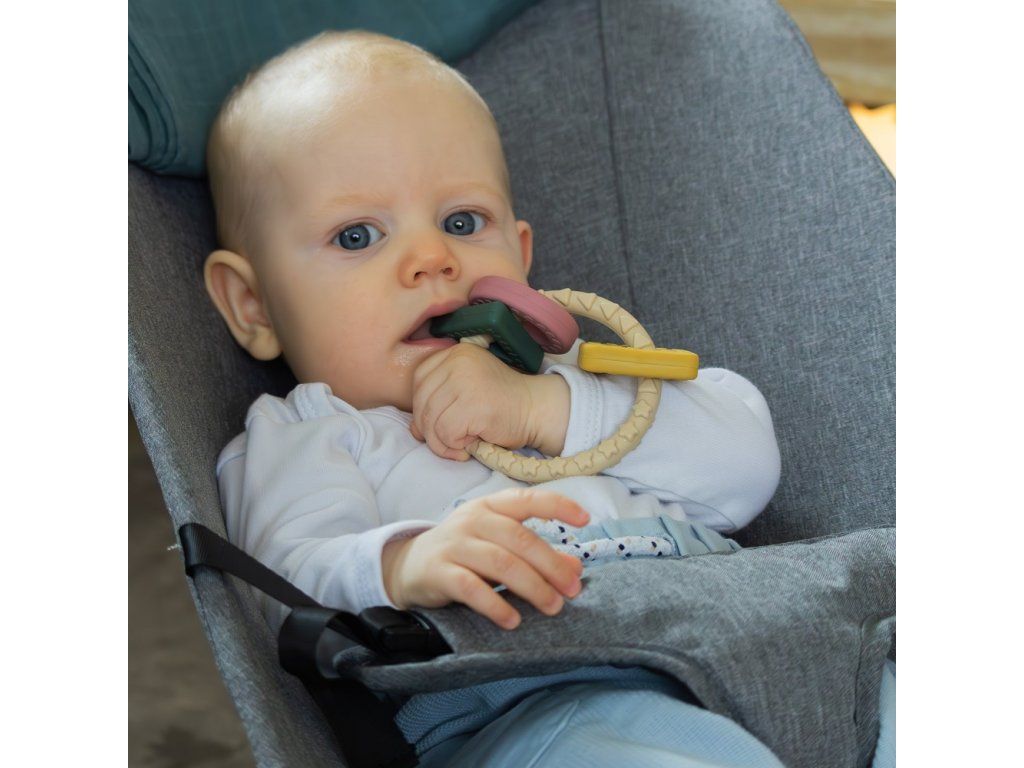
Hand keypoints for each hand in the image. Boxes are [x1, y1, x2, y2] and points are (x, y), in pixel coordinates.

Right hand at [380, 488, 588, 629]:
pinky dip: (495, 605)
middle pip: (520, 539)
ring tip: (553, 607)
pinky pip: (470, 588)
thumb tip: (576, 568)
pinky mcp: (439, 572)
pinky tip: (513, 620)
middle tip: (573, 590)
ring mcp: (454, 544)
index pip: (528, 499)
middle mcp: (473, 520)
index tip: (585, 520)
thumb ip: (536, 553)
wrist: (408, 566)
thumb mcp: (499, 545)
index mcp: (491, 506)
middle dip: (551, 565)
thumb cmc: (464, 552)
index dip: (558, 506)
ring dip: (532, 587)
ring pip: (500, 563)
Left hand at [410, 342, 535, 460]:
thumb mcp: (466, 391)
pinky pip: (446, 433)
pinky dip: (455, 446)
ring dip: (442, 443)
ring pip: (431, 421)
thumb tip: (414, 429)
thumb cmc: (501, 404)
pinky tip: (471, 445)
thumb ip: (438, 401)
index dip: (422, 407)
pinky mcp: (473, 405)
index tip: (438, 422)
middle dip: (429, 430)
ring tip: (461, 445)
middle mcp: (457, 362)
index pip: (418, 380)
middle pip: (421, 402)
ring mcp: (465, 381)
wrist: (536, 410)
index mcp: (454, 353)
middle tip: (448, 442)